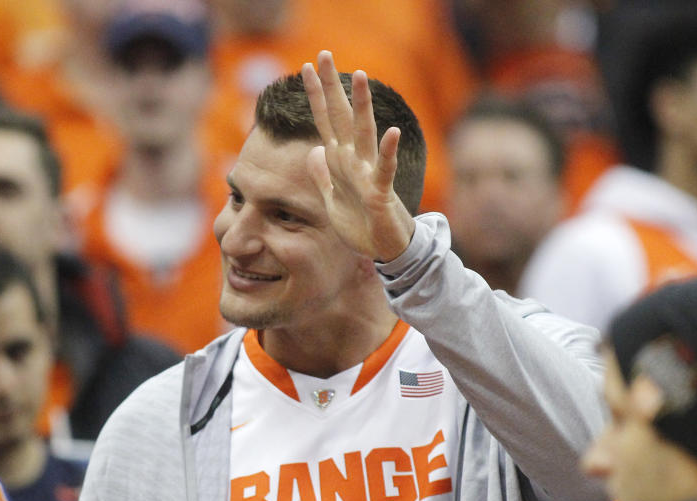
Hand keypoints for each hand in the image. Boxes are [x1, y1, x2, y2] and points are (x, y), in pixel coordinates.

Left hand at [301, 50, 415, 261]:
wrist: (384, 250)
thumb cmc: (361, 223)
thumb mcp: (332, 199)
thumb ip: (322, 175)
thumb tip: (312, 150)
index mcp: (341, 161)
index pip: (325, 121)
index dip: (315, 96)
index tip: (304, 67)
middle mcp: (355, 161)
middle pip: (341, 117)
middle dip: (332, 87)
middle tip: (325, 54)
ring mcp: (369, 174)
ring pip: (364, 135)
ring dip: (362, 106)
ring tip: (360, 76)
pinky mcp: (381, 194)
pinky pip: (386, 171)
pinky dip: (389, 152)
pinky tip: (392, 132)